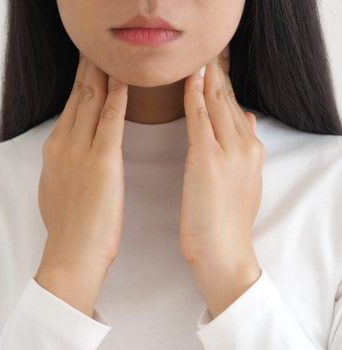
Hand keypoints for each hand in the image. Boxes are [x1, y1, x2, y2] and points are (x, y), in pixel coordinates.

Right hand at [35, 54, 127, 316]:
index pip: (70, 107)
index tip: (91, 66)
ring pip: (90, 101)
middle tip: (100, 48)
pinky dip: (117, 98)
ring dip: (102, 74)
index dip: (81, 83)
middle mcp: (64, 144)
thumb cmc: (72, 227)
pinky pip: (110, 121)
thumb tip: (71, 154)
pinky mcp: (101, 162)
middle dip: (89, 69)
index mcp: (56, 150)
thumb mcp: (59, 187)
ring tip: (112, 54)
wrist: (72, 254)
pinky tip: (124, 80)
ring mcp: (80, 151)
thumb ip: (66, 165)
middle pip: (78, 96)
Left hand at [180, 49, 263, 317]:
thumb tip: (246, 119)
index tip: (215, 70)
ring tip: (198, 58)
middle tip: (206, 54)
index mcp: (252, 151)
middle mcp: (246, 145)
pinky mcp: (208, 158)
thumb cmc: (227, 221)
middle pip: (228, 101)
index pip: (236, 109)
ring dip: (206, 79)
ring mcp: (229, 150)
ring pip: (216, 104)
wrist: (224, 251)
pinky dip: (194, 96)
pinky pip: (200, 118)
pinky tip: (190, 78)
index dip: (224, 88)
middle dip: (217, 76)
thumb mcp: (245, 182)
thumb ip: (245, 148)